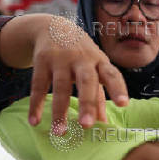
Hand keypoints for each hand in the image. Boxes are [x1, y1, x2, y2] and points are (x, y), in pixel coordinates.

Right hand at [27, 15, 128, 130]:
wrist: (54, 27)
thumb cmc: (82, 56)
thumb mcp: (94, 69)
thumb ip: (100, 96)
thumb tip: (105, 124)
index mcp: (100, 62)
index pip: (112, 75)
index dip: (118, 89)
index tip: (124, 104)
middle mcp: (82, 59)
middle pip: (86, 81)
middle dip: (87, 103)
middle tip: (87, 125)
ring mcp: (61, 59)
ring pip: (60, 86)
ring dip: (59, 111)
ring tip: (60, 133)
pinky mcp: (42, 60)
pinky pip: (38, 85)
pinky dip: (36, 104)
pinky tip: (34, 121)